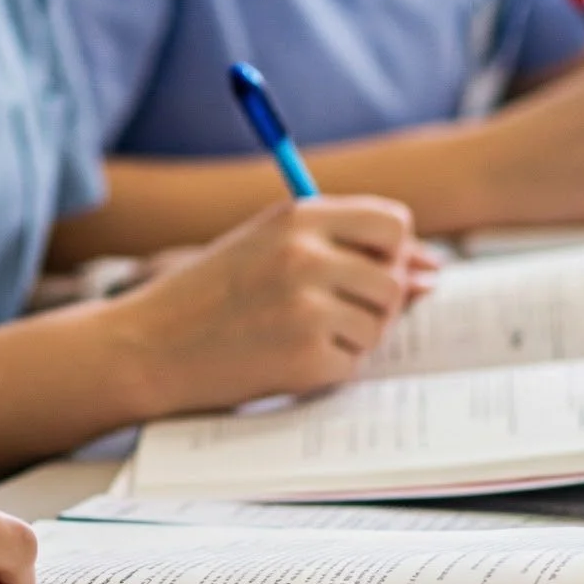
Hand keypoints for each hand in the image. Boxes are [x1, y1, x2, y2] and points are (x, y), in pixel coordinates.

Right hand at [113, 195, 427, 414]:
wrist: (151, 344)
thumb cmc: (211, 292)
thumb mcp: (268, 246)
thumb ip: (344, 248)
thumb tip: (432, 272)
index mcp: (297, 217)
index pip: (393, 222)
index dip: (388, 248)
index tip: (361, 265)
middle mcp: (307, 255)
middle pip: (396, 277)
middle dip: (374, 299)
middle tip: (322, 308)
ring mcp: (309, 308)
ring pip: (381, 323)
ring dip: (353, 334)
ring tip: (296, 330)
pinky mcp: (309, 358)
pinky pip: (355, 362)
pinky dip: (329, 365)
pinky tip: (284, 355)